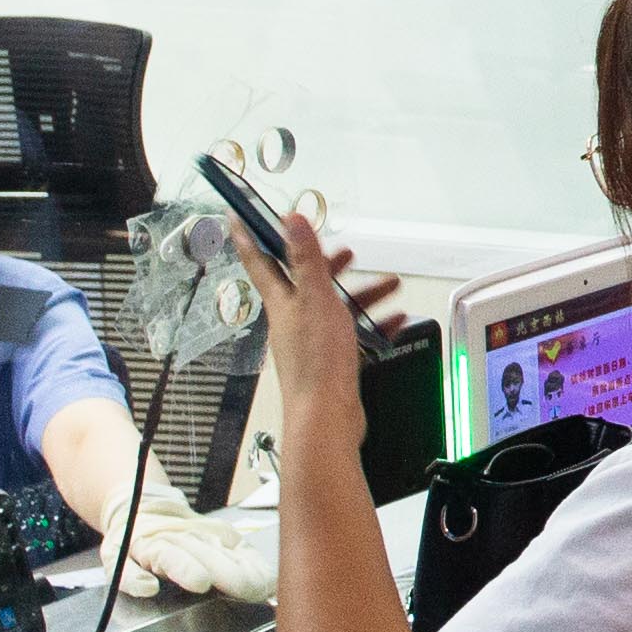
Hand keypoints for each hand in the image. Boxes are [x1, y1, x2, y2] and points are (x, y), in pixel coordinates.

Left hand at [236, 199, 372, 452]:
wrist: (327, 418)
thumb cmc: (316, 365)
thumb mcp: (316, 300)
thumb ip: (306, 258)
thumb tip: (292, 219)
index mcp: (281, 302)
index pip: (259, 260)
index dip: (248, 235)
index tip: (238, 214)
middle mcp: (292, 319)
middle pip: (307, 281)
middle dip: (328, 263)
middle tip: (345, 251)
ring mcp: (311, 341)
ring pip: (335, 306)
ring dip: (362, 292)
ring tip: (388, 285)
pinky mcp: (331, 360)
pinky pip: (353, 332)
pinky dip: (373, 322)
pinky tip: (393, 320)